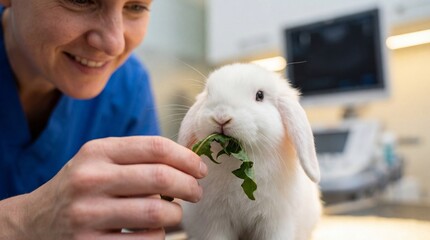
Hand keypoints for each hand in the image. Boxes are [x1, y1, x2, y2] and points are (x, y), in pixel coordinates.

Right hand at [2, 136, 206, 238]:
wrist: (35, 222)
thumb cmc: (81, 187)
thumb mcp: (99, 161)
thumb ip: (137, 157)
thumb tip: (188, 161)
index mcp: (97, 152)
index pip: (155, 147)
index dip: (186, 158)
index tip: (199, 169)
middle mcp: (90, 179)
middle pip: (161, 178)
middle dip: (189, 186)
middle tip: (196, 192)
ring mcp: (88, 214)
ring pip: (156, 213)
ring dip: (176, 215)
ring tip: (175, 214)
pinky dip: (159, 236)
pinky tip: (155, 231)